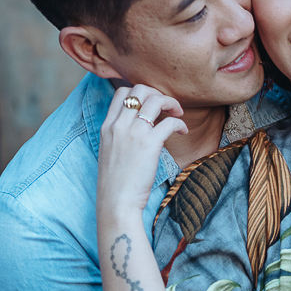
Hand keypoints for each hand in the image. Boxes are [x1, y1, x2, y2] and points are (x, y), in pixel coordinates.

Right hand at [97, 84, 187, 218]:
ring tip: (178, 113)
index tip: (151, 103)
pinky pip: (170, 122)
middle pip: (140, 89)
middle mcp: (119, 125)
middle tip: (167, 106)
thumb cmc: (116, 183)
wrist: (116, 201)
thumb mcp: (109, 152)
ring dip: (171, 103)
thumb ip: (120, 136)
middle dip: (157, 93)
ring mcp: (134, 132)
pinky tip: (183, 131)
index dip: (140, 92)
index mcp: (107, 126)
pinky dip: (180, 123)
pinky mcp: (150, 143)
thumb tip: (137, 129)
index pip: (122, 93)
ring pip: (156, 99)